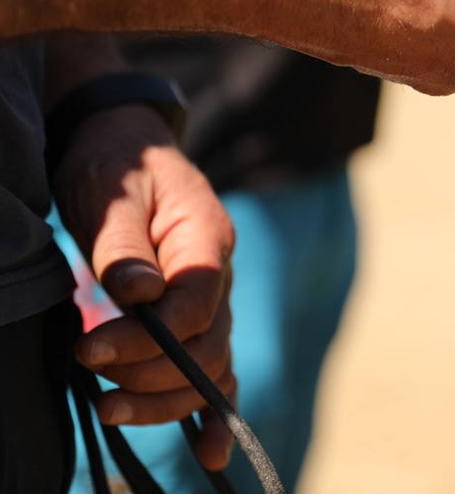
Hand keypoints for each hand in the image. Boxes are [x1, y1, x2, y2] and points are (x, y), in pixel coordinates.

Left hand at [52, 105, 235, 470]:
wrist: (124, 146)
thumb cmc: (115, 163)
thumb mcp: (111, 189)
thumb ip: (123, 242)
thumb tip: (136, 293)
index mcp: (206, 236)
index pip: (196, 303)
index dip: (150, 337)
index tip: (90, 347)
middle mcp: (220, 274)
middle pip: (206, 345)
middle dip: (148, 372)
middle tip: (89, 369)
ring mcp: (213, 299)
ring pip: (210, 367)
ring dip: (166, 398)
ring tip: (109, 409)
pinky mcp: (194, 319)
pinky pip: (214, 371)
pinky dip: (212, 412)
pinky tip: (208, 453)